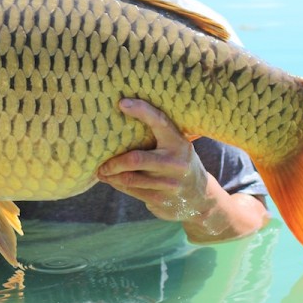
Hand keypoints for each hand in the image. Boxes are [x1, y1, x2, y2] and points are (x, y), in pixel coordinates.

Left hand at [97, 98, 212, 221]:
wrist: (201, 198)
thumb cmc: (180, 164)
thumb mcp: (177, 147)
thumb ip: (159, 137)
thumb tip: (124, 117)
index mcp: (179, 143)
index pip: (160, 122)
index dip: (142, 111)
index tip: (122, 103)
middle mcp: (176, 163)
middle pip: (136, 159)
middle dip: (114, 162)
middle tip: (101, 163)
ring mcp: (169, 183)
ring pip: (130, 178)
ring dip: (111, 175)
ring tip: (101, 172)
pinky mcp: (161, 199)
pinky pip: (132, 191)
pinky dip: (117, 185)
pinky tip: (111, 181)